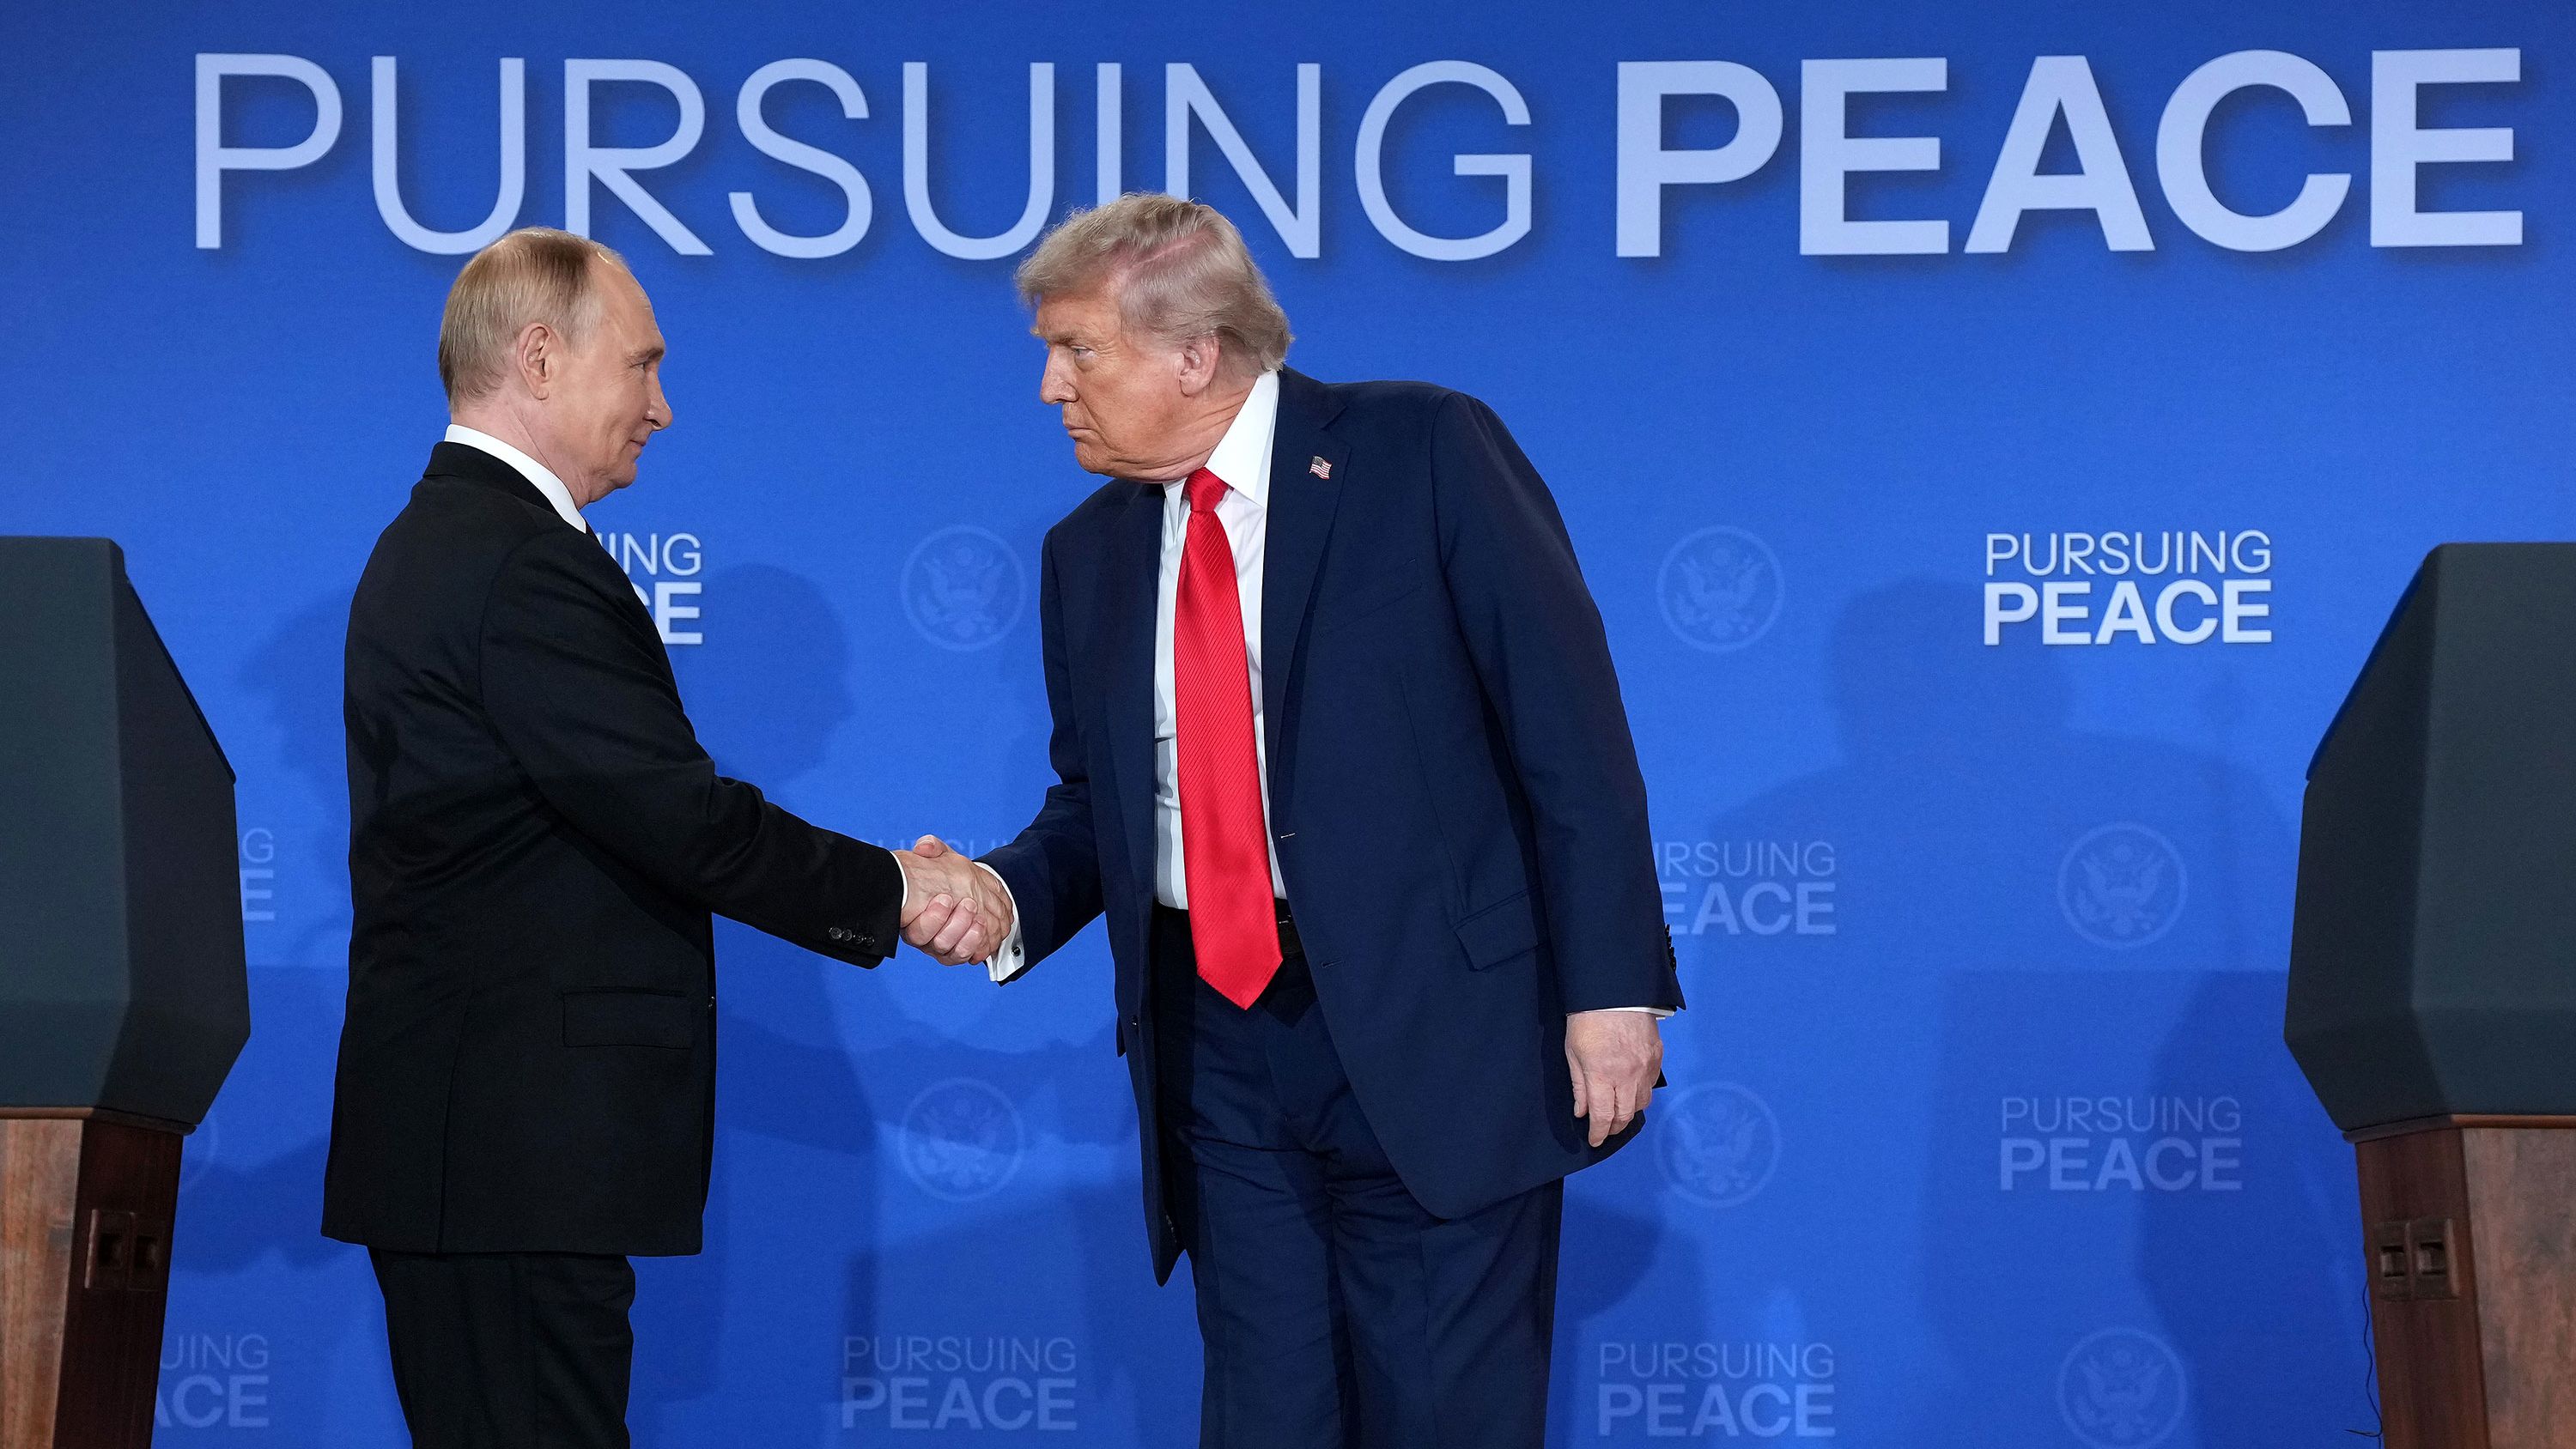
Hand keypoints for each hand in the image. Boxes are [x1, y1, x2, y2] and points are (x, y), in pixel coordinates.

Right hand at [896, 835, 1013, 965]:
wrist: (956, 884)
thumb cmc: (942, 872)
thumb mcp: (938, 856)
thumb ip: (931, 849)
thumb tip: (925, 846)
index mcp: (915, 914)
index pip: (917, 930)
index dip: (932, 918)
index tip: (946, 898)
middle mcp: (926, 934)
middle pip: (938, 943)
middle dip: (956, 925)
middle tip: (969, 904)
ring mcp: (941, 944)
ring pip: (953, 952)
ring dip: (969, 937)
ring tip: (980, 920)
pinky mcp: (956, 951)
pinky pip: (966, 956)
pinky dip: (977, 948)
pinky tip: (983, 932)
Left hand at [1565, 1010, 1662, 1147]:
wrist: (1615, 991)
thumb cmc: (1586, 1019)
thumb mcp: (1573, 1052)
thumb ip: (1579, 1085)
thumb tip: (1582, 1111)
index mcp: (1602, 1075)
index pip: (1603, 1116)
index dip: (1599, 1133)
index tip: (1595, 1140)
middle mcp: (1627, 1076)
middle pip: (1625, 1115)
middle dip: (1614, 1128)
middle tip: (1606, 1131)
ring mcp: (1645, 1067)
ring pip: (1641, 1103)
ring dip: (1629, 1113)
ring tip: (1618, 1114)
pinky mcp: (1656, 1056)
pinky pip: (1651, 1085)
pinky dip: (1641, 1095)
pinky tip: (1631, 1092)